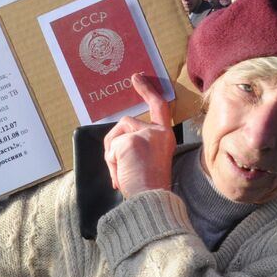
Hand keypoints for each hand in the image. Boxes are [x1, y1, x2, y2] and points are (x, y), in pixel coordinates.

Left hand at [103, 73, 175, 198]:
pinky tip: (120, 176)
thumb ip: (138, 145)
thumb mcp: (148, 159)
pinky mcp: (131, 141)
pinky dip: (111, 163)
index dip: (147, 90)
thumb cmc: (150, 187)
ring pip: (115, 135)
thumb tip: (115, 149)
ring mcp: (144, 134)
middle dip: (114, 143)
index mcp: (165, 136)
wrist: (151, 199)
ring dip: (112, 156)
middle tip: (116, 166)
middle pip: (126, 124)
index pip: (158, 107)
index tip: (136, 77)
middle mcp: (157, 131)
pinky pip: (111, 148)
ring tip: (121, 174)